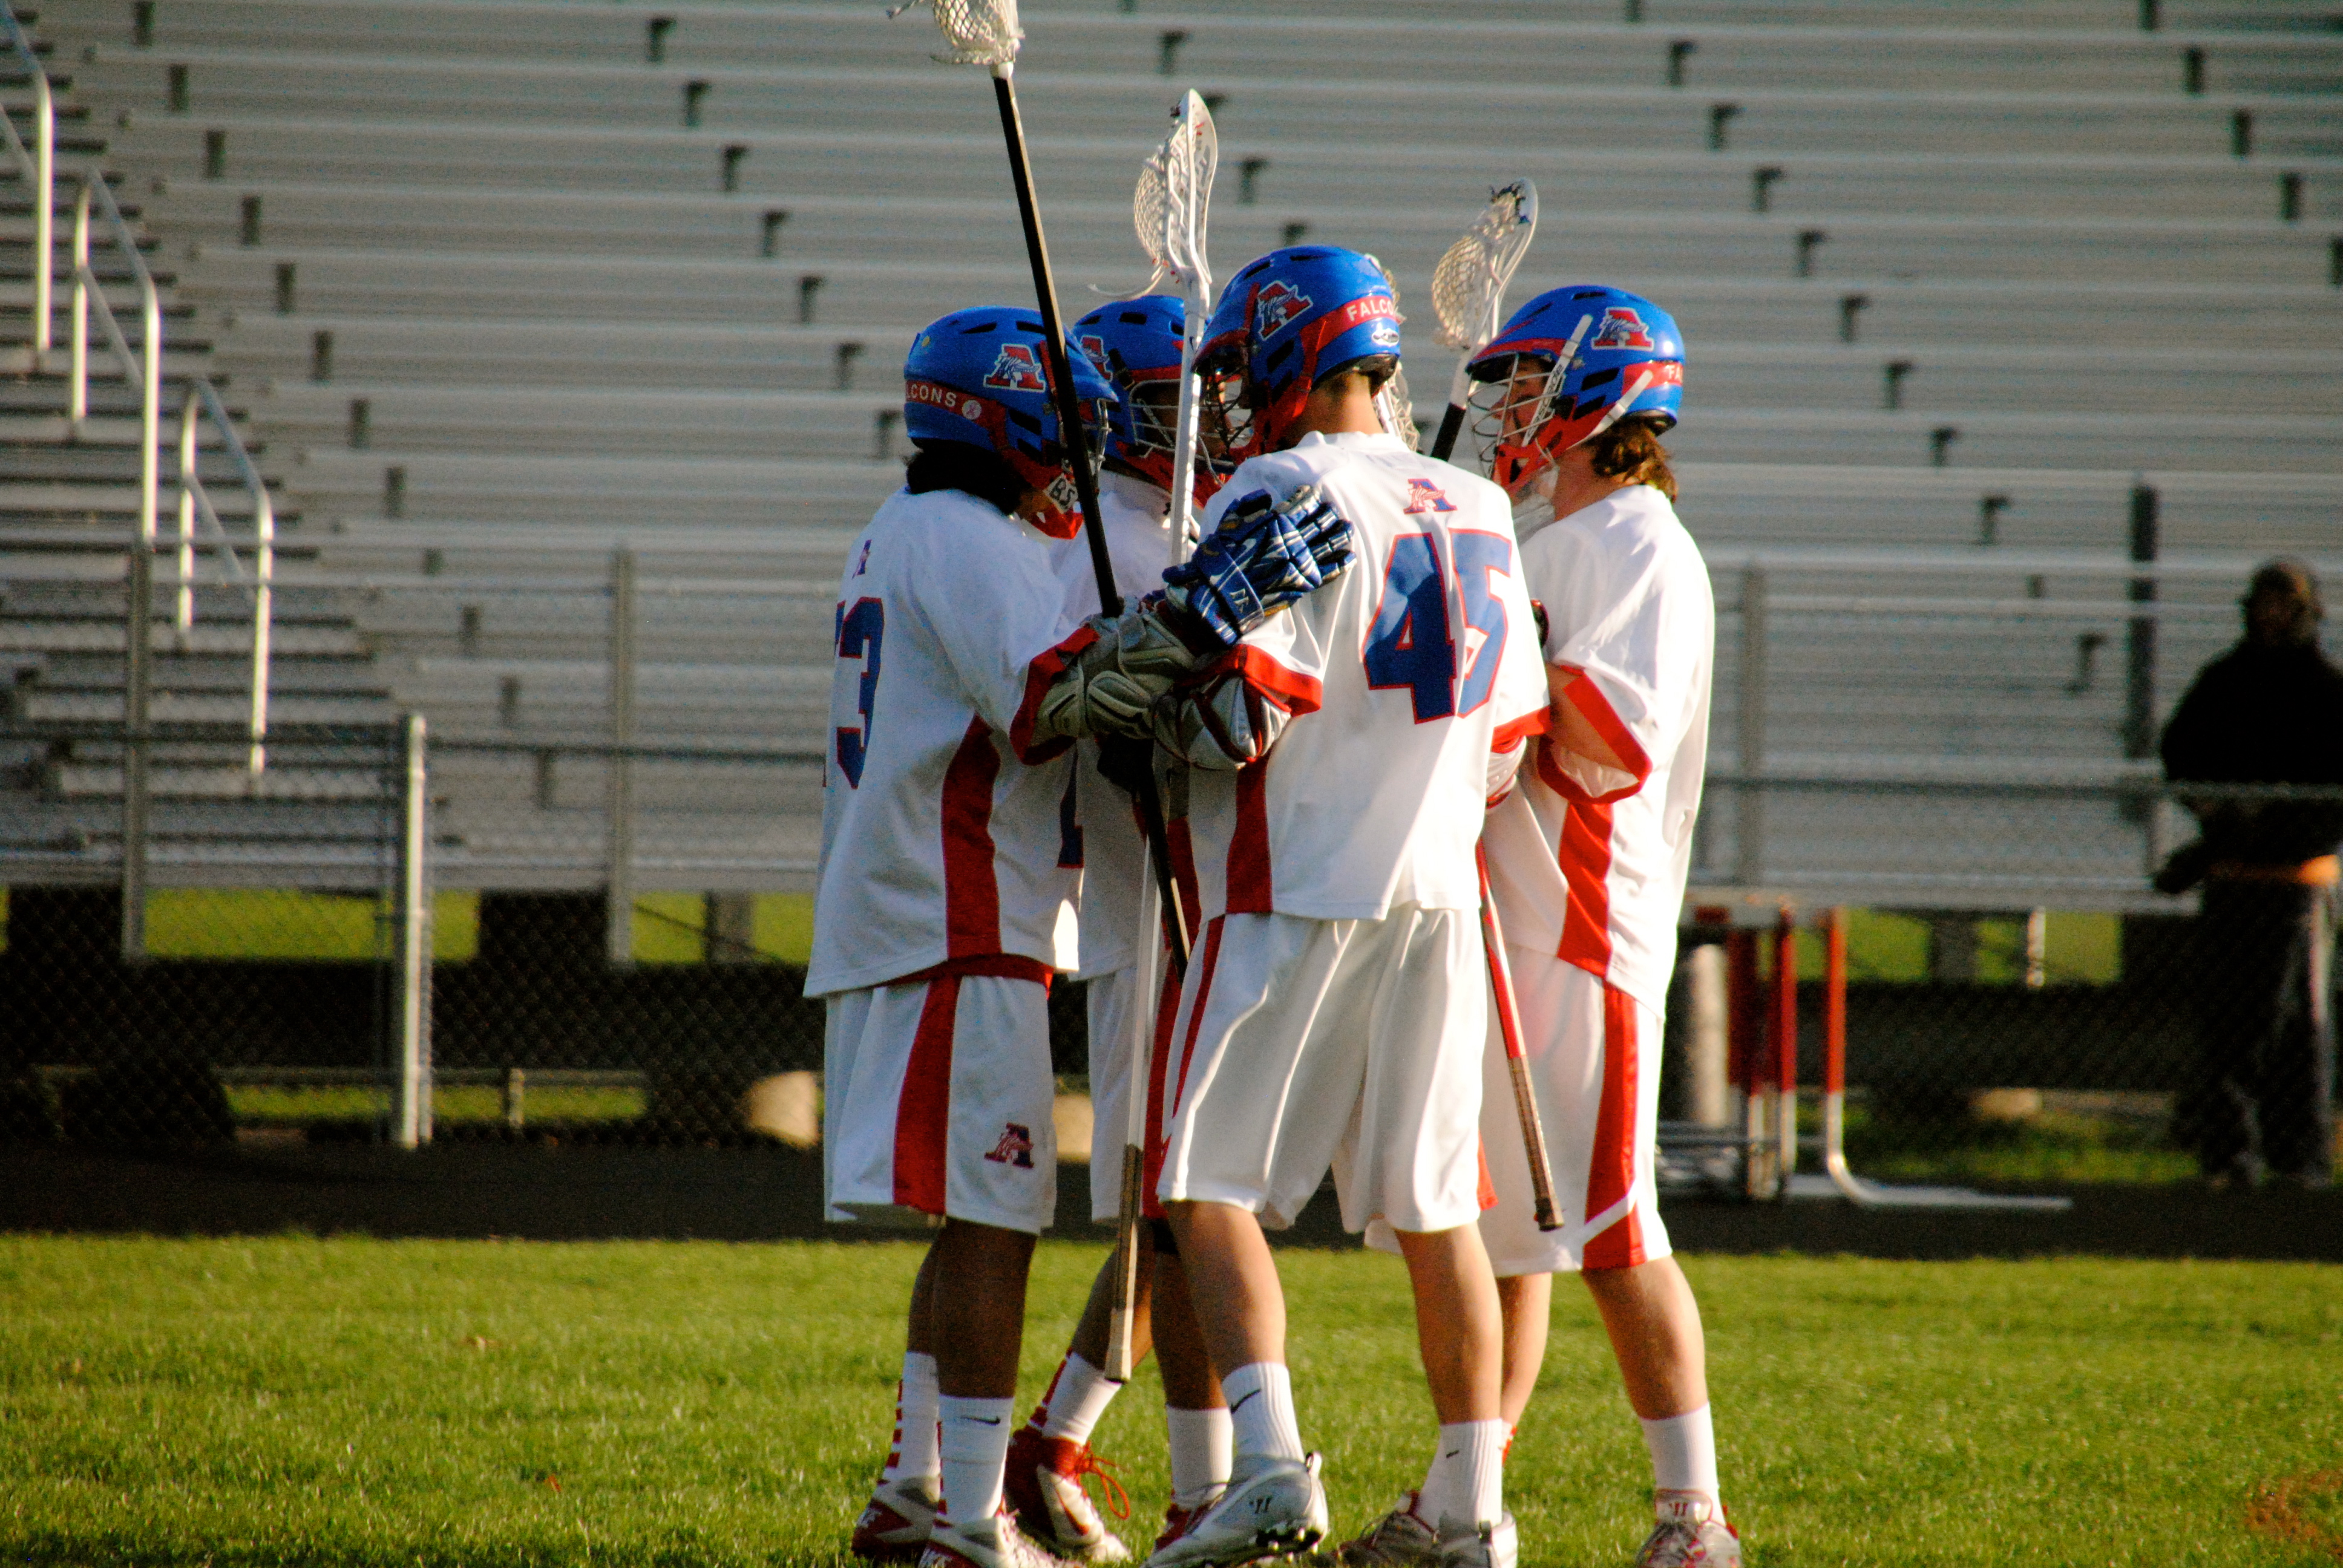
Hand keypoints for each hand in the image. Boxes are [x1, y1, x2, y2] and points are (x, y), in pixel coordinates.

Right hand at [1162, 483, 1353, 648]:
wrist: (1220, 593)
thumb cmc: (1220, 557)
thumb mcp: (1229, 522)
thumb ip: (1248, 506)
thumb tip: (1265, 496)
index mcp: (1276, 523)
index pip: (1301, 504)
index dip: (1309, 496)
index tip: (1314, 493)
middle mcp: (1292, 541)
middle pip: (1319, 523)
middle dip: (1328, 514)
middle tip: (1334, 510)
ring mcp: (1300, 563)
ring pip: (1328, 545)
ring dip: (1340, 535)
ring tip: (1349, 528)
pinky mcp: (1302, 584)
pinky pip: (1328, 572)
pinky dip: (1341, 564)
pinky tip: (1350, 557)